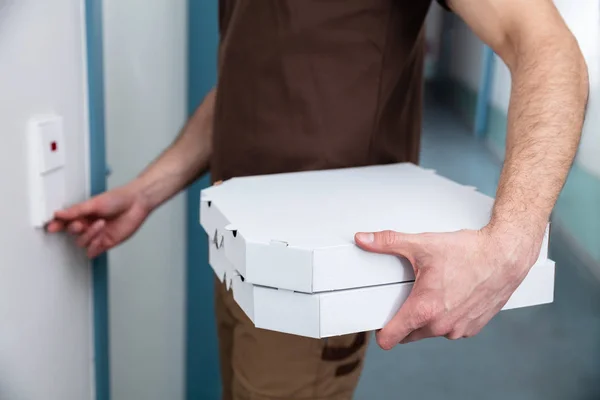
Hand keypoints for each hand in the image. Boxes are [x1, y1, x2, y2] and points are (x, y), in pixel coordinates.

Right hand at [46, 183, 150, 257]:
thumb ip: (76, 210)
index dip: (56, 225)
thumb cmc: (118, 199)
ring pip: (82, 242)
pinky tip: (100, 239)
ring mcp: (97, 234)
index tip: (51, 227)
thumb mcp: (94, 203)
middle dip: (74, 229)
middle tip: (81, 223)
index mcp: (83, 214)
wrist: (137, 203)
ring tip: (100, 224)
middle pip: (72, 233)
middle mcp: (88, 225)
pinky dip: (93, 247)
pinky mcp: (106, 242)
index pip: (65, 222)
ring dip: (89, 235)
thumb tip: (58, 213)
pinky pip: (93, 252)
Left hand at [355, 227, 540, 349]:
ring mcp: (459, 329)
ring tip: (432, 293)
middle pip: (408, 335)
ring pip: (430, 332)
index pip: (390, 339)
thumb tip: (363, 239)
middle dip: (404, 321)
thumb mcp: (422, 245)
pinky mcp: (473, 328)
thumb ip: (388, 242)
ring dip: (427, 319)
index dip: (380, 331)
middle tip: (407, 298)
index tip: (379, 321)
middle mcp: (441, 326)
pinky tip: (451, 297)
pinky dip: (446, 318)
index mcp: (424, 310)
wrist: (505, 255)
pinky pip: (450, 329)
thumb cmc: (468, 252)